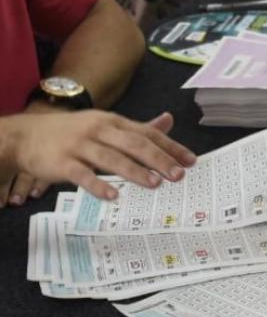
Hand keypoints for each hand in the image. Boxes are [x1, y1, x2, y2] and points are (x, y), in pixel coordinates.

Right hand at [0, 111, 195, 202]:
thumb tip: (168, 121)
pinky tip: (113, 195)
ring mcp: (79, 146)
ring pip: (111, 158)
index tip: (191, 161)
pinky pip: (82, 174)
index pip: (147, 133)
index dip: (170, 146)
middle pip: (134, 144)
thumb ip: (137, 128)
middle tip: (178, 175)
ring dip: (134, 171)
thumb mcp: (106, 124)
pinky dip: (98, 185)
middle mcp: (99, 130)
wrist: (25, 136)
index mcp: (113, 122)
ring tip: (155, 184)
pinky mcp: (61, 163)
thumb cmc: (72, 132)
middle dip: (159, 159)